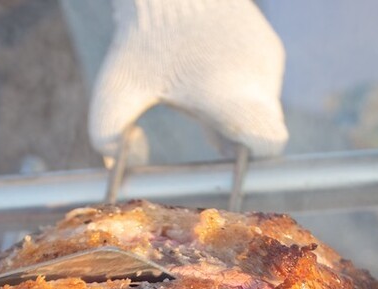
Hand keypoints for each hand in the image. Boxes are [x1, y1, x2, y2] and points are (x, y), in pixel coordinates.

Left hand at [89, 0, 288, 160]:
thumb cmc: (141, 38)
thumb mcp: (115, 90)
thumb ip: (108, 136)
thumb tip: (132, 159)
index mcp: (232, 97)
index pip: (268, 147)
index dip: (249, 161)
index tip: (221, 156)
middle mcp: (260, 79)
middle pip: (262, 130)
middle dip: (234, 135)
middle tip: (199, 117)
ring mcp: (269, 59)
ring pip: (261, 105)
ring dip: (234, 107)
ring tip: (196, 84)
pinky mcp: (268, 44)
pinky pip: (260, 81)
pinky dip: (238, 85)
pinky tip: (207, 68)